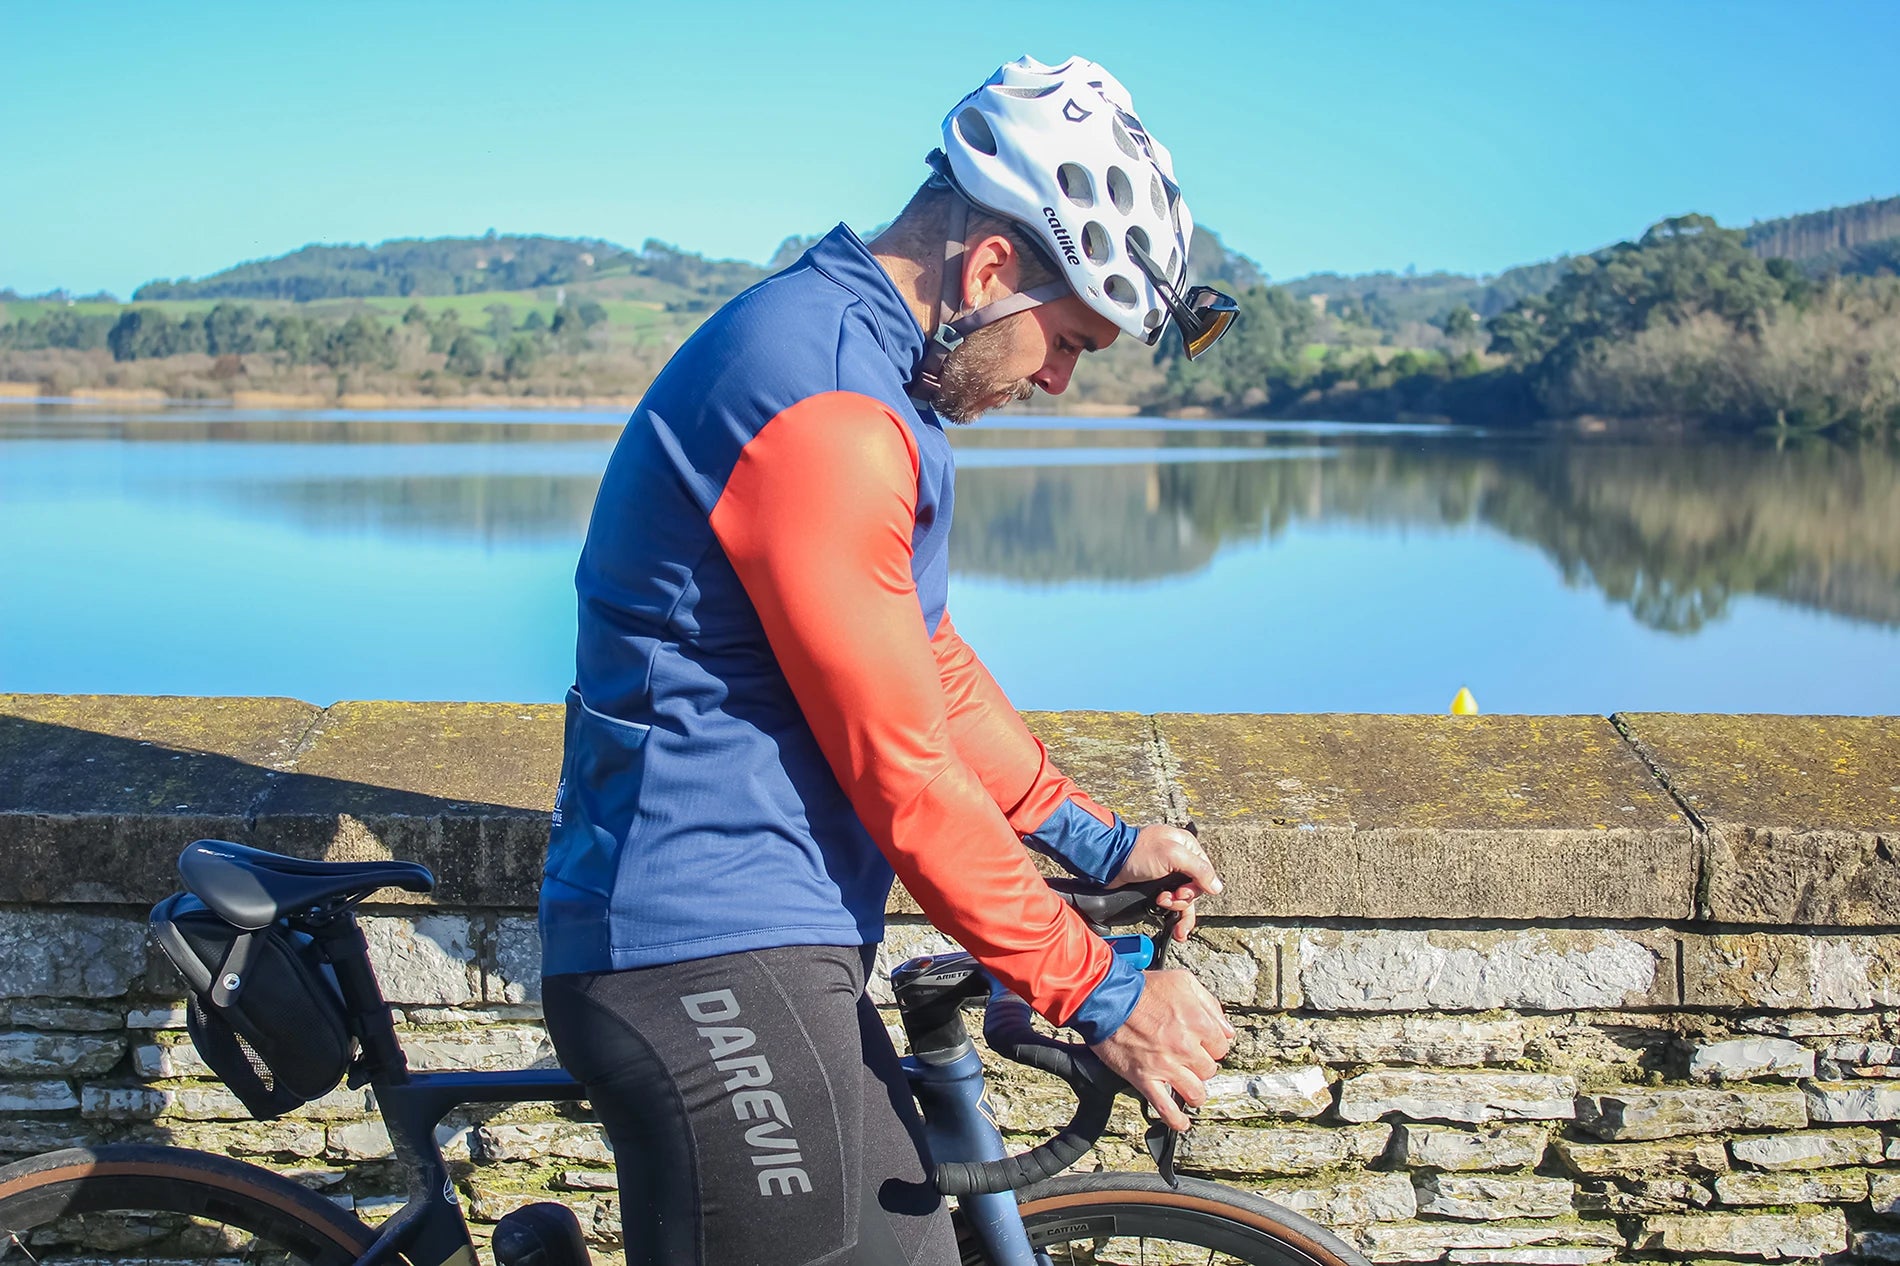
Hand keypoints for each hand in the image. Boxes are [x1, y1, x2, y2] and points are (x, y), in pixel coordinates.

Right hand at [1089, 969, 1232, 1130]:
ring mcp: (1166, 1066)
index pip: (1221, 1046)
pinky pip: (1165, 1108)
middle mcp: (1186, 1047)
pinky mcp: (1145, 1079)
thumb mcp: (1182, 981)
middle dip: (1201, 1065)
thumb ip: (1210, 1004)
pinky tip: (1182, 1123)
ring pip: (1195, 1092)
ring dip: (1194, 1091)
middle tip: (1189, 1059)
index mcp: (1198, 1022)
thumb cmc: (1141, 988)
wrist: (1107, 998)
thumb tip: (1226, 1029)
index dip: (1211, 1045)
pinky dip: (1176, 1120)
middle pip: (1209, 1070)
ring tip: (1188, 1087)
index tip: (1202, 1044)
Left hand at [1112, 823, 1220, 940]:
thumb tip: (1217, 888)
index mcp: (1187, 847)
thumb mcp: (1172, 854)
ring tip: (1161, 903)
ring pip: (1184, 900)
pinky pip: (1173, 907)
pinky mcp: (1157, 889)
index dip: (1196, 886)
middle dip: (1182, 898)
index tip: (1182, 892)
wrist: (1108, 863)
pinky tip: (1178, 932)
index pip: (1205, 872)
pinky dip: (1176, 919)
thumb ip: (1198, 869)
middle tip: (1168, 897)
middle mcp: (1180, 862)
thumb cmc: (1137, 853)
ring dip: (1177, 909)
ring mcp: (1168, 877)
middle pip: (1194, 889)